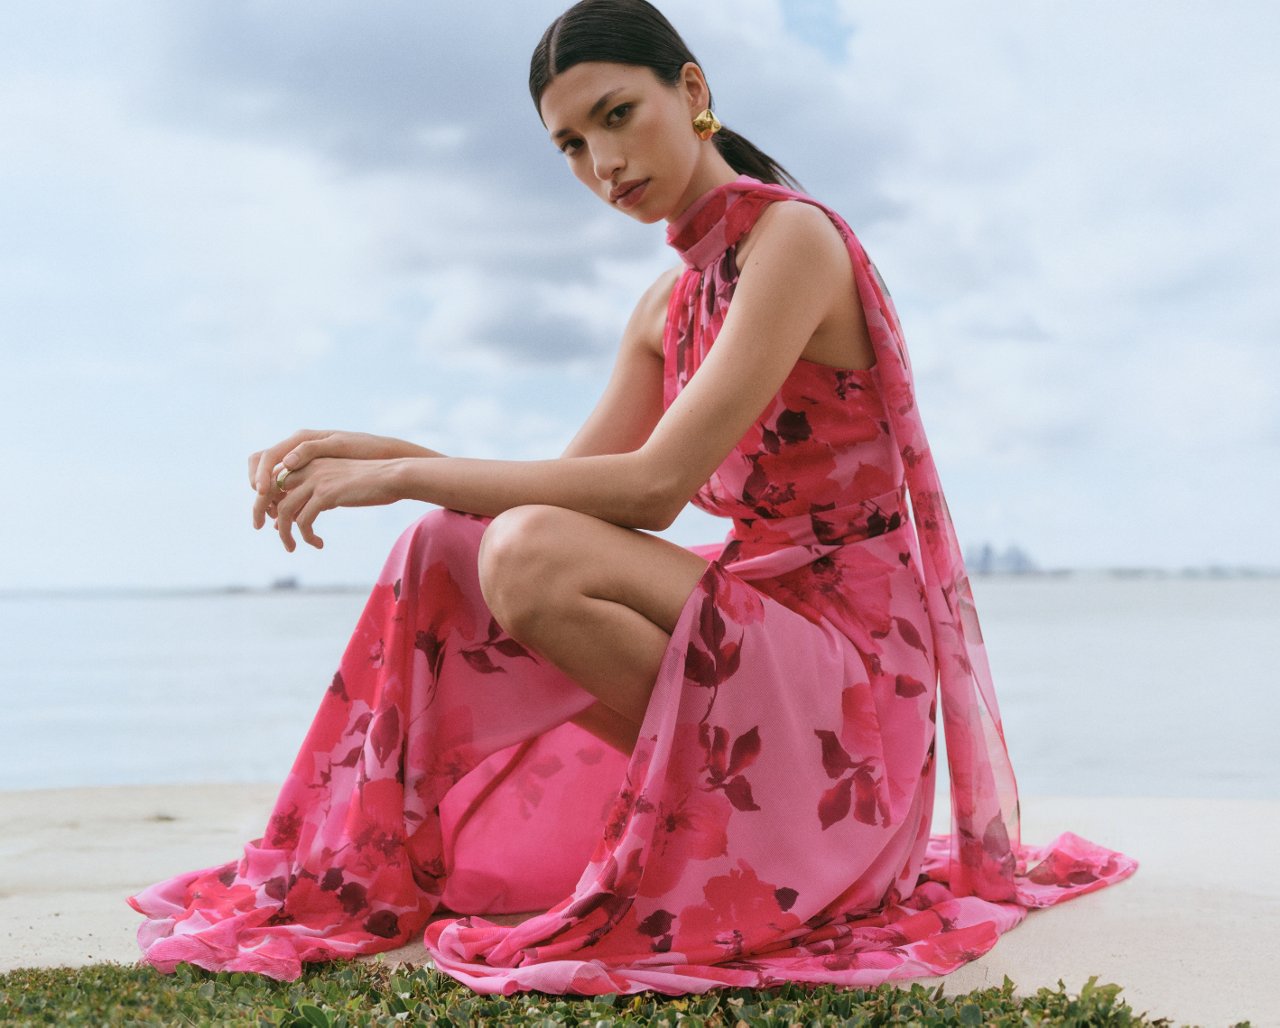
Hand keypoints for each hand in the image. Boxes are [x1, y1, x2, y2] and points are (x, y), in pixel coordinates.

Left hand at [248, 429, 441, 529]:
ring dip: (285, 533)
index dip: (269, 503)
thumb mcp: (336, 484)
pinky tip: (318, 544)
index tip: (277, 523)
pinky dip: (307, 536)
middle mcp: (307, 468)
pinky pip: (304, 521)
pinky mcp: (326, 494)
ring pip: (284, 511)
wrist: (392, 476)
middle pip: (271, 495)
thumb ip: (315, 493)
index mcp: (308, 462)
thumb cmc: (369, 483)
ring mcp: (315, 480)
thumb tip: (297, 516)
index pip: (275, 482)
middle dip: (266, 517)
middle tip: (277, 537)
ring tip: (292, 547)